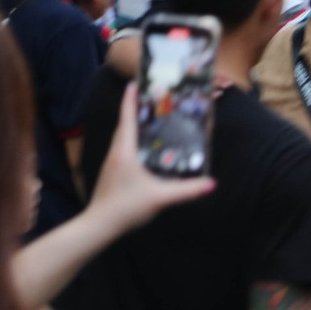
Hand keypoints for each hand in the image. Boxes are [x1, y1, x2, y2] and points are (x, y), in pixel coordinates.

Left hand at [88, 83, 216, 235]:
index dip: (131, 100)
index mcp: (125, 151)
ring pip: (122, 137)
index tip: (135, 83)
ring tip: (150, 119)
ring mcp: (111, 163)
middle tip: (152, 99)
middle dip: (135, 109)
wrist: (98, 226)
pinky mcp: (112, 172)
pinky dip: (133, 140)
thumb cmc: (126, 207)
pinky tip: (145, 147)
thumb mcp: (161, 198)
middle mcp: (116, 152)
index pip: (127, 118)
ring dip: (134, 125)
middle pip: (124, 125)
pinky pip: (123, 148)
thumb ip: (187, 190)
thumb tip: (212, 183)